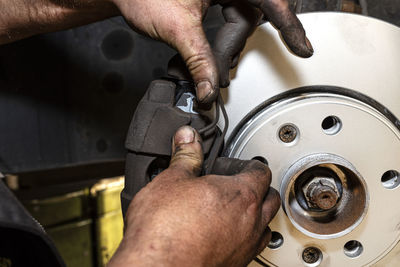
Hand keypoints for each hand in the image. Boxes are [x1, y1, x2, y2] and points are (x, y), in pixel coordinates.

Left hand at [1, 0, 312, 102]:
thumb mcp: (176, 27)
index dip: (290, 26)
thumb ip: (199, 59)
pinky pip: (228, 17)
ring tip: (209, 66)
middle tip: (222, 72)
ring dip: (226, 46)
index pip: (269, 2)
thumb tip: (209, 88)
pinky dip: (220, 38)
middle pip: (251, 15)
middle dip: (234, 46)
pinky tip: (209, 53)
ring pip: (239, 19)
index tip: (303, 48)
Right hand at [108, 126, 280, 266]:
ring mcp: (246, 246)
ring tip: (232, 209)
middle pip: (270, 197)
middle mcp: (251, 221)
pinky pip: (252, 246)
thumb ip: (185, 156)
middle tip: (233, 184)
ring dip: (255, 214)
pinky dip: (245, 236)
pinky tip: (224, 233)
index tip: (231, 165)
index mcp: (241, 194)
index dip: (246, 163)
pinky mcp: (236, 264)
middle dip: (257, 187)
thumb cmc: (165, 231)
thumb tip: (187, 139)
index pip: (260, 170)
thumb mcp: (171, 180)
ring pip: (265, 224)